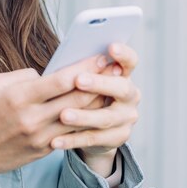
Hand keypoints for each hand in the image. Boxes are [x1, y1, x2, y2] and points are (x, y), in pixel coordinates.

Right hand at [0, 54, 109, 185]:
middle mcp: (33, 118)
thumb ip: (24, 75)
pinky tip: (97, 108)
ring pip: (80, 117)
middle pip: (76, 98)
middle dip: (99, 81)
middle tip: (116, 68)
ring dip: (99, 101)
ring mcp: (41, 137)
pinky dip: (86, 119)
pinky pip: (71, 132)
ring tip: (113, 86)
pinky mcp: (44, 149)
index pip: (61, 80)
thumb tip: (48, 73)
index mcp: (20, 97)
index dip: (85, 67)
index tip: (100, 56)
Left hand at [50, 43, 140, 175]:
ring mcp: (126, 118)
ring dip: (83, 116)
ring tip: (63, 115)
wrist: (96, 127)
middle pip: (121, 88)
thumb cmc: (85, 92)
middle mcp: (130, 96)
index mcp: (124, 74)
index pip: (130, 61)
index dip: (123, 54)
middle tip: (79, 80)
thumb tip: (65, 58)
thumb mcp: (86, 78)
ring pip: (105, 118)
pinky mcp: (117, 138)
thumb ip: (81, 70)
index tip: (111, 46)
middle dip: (99, 84)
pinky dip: (73, 139)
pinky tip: (56, 141)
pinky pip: (94, 139)